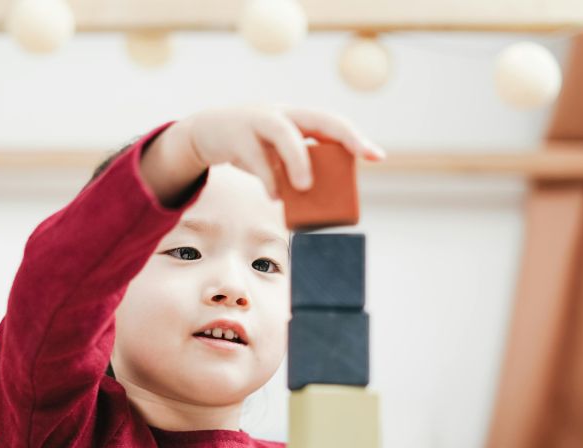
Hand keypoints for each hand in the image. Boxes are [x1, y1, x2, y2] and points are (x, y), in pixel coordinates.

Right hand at [140, 104, 384, 204]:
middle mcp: (281, 113)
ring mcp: (256, 121)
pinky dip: (267, 178)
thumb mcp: (274, 153)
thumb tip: (314, 198)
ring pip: (283, 133)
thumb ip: (293, 168)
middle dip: (343, 136)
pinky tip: (275, 197)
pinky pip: (255, 158)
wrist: (206, 132)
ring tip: (305, 187)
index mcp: (296, 117)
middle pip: (317, 118)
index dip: (355, 137)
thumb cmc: (250, 146)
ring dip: (298, 159)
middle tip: (360, 157)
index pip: (331, 123)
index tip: (377, 156)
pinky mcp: (235, 136)